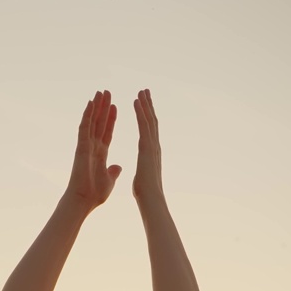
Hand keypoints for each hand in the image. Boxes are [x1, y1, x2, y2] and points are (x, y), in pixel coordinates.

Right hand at [65, 90, 121, 211]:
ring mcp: (86, 145)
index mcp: (100, 154)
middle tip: (108, 92)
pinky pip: (84, 126)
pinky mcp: (81, 146)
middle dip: (104, 107)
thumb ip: (113, 172)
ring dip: (96, 106)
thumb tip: (118, 167)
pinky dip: (87, 114)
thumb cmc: (94, 194)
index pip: (107, 132)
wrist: (83, 200)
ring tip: (101, 91)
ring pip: (92, 121)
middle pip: (99, 123)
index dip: (111, 119)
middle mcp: (92, 147)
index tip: (116, 106)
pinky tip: (91, 102)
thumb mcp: (109, 180)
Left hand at [133, 89, 164, 204]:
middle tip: (145, 91)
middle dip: (149, 106)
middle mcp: (154, 146)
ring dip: (145, 104)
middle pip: (152, 121)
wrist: (151, 200)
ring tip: (141, 91)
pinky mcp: (147, 147)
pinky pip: (143, 125)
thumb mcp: (144, 178)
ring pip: (149, 120)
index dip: (147, 118)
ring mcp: (152, 145)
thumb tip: (145, 172)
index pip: (149, 132)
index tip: (144, 106)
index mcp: (151, 153)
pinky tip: (135, 101)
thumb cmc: (146, 194)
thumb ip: (145, 171)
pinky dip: (140, 112)